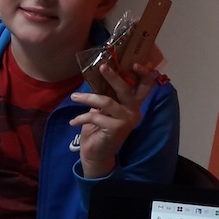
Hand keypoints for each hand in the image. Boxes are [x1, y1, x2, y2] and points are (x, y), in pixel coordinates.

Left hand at [70, 60, 157, 178]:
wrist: (97, 155)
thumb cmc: (99, 130)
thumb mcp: (103, 110)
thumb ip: (106, 96)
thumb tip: (97, 76)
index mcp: (133, 105)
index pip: (145, 87)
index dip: (143, 74)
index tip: (134, 63)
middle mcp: (134, 111)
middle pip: (125, 89)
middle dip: (113, 77)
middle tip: (102, 67)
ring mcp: (127, 120)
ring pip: (106, 101)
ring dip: (87, 98)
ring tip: (74, 97)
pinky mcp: (116, 128)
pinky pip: (95, 116)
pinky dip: (81, 117)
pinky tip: (73, 122)